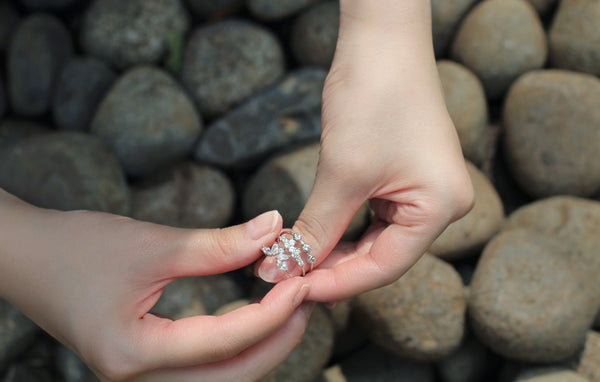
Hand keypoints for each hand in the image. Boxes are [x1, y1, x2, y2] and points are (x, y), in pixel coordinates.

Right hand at [0, 192, 312, 381]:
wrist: (24, 257)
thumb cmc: (76, 248)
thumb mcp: (152, 244)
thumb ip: (217, 244)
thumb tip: (274, 228)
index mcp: (135, 355)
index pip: (224, 342)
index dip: (272, 313)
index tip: (303, 282)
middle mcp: (139, 379)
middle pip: (229, 375)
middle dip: (275, 339)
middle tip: (306, 299)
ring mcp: (140, 377)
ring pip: (219, 377)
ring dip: (259, 346)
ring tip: (289, 306)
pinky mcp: (143, 363)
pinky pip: (202, 367)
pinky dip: (234, 345)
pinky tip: (255, 317)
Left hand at [257, 0, 473, 300]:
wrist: (382, 38)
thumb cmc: (373, 96)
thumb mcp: (342, 173)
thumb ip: (317, 229)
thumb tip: (285, 270)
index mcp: (443, 207)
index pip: (385, 267)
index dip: (335, 283)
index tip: (291, 290)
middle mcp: (443, 204)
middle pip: (380, 256)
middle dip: (330, 267)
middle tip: (282, 276)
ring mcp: (425, 189)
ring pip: (373, 238)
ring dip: (332, 249)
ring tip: (291, 259)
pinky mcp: (406, 176)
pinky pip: (372, 215)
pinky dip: (341, 226)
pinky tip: (312, 234)